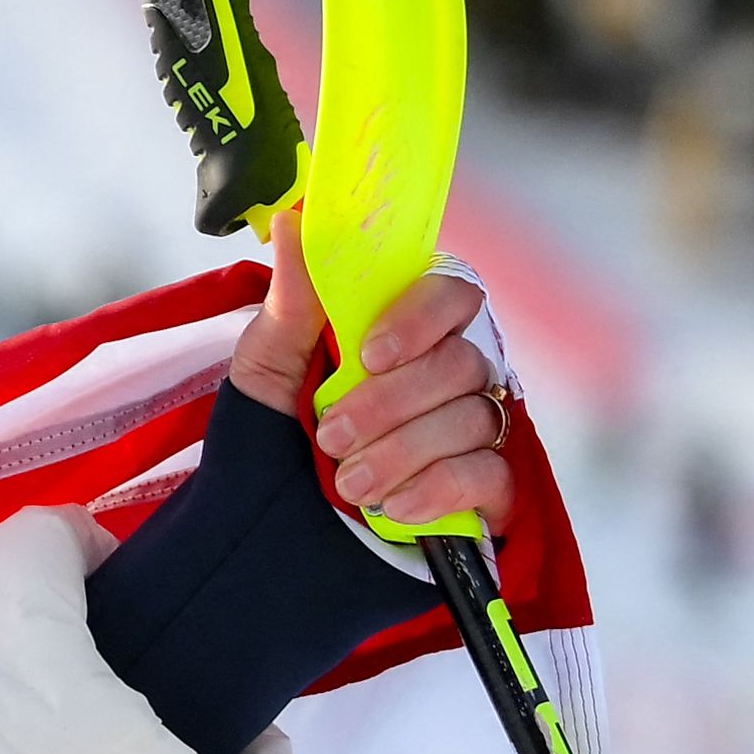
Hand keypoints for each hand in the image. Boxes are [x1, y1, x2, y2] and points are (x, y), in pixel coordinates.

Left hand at [224, 213, 511, 534]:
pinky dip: (437, 491)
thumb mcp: (267, 369)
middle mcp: (448, 373)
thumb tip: (298, 218)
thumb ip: (293, 299)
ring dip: (400, 452)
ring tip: (346, 483)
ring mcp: (472, 430)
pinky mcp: (486, 489)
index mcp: (404, 331)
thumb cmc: (273, 442)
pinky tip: (395, 508)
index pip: (452, 292)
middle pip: (460, 362)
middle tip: (330, 437)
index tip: (370, 353)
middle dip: (389, 404)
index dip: (421, 317)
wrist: (264, 535)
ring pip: (472, 419)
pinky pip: (489, 476)